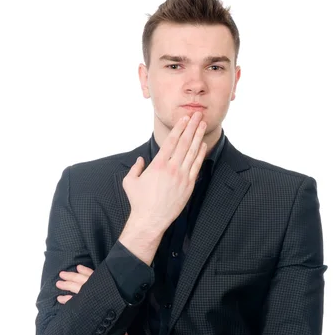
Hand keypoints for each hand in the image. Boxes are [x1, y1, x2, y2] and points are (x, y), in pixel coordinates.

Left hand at [56, 264, 150, 334]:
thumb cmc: (123, 331)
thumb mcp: (119, 311)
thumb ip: (110, 301)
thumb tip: (103, 294)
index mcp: (110, 294)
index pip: (96, 279)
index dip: (86, 272)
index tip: (78, 267)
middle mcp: (103, 297)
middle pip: (85, 283)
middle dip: (72, 277)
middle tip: (62, 274)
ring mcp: (97, 305)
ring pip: (79, 291)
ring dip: (67, 286)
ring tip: (58, 283)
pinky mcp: (91, 315)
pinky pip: (76, 303)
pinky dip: (68, 300)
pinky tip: (61, 299)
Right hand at [122, 111, 206, 232]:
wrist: (150, 219)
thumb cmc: (139, 201)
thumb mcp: (130, 182)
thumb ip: (135, 168)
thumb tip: (140, 160)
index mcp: (157, 164)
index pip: (172, 141)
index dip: (179, 128)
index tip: (184, 119)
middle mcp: (171, 168)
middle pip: (185, 142)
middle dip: (192, 127)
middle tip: (197, 115)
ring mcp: (182, 177)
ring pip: (193, 152)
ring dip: (198, 137)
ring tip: (203, 125)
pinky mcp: (189, 186)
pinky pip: (196, 166)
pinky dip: (201, 154)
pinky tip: (204, 145)